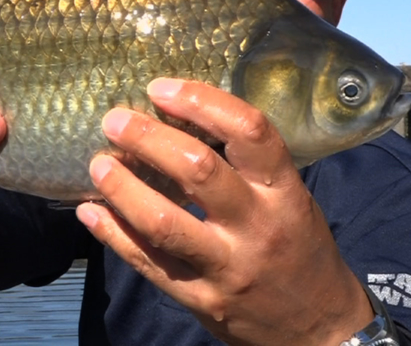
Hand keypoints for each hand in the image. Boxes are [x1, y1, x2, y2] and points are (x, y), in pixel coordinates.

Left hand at [76, 79, 373, 344]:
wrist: (320, 329)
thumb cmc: (300, 250)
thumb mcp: (291, 199)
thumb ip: (248, 167)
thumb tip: (183, 121)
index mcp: (284, 192)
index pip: (249, 131)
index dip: (201, 102)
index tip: (162, 89)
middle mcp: (257, 226)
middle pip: (198, 171)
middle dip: (149, 139)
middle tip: (115, 120)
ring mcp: (227, 266)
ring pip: (164, 222)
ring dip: (122, 188)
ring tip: (99, 164)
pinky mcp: (201, 300)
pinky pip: (148, 264)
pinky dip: (113, 235)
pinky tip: (90, 212)